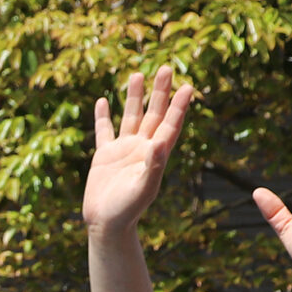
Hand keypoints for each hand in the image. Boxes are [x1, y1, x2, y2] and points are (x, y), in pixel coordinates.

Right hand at [83, 66, 192, 235]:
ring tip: (137, 74)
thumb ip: (153, 166)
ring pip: (131, 117)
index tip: (187, 87)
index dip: (179, 106)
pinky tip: (104, 101)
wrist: (106, 224)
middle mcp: (142, 147)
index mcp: (155, 154)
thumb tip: (159, 142)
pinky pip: (104, 131)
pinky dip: (103, 117)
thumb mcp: (143, 189)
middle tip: (166, 68)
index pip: (170, 124)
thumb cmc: (127, 210)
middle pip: (153, 114)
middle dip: (160, 92)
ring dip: (135, 97)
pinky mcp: (104, 156)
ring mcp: (123, 150)